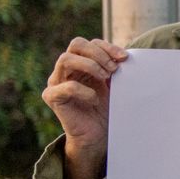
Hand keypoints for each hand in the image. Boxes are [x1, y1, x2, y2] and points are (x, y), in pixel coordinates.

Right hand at [42, 37, 128, 178]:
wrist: (98, 135)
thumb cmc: (107, 109)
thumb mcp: (116, 85)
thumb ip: (117, 69)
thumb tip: (127, 56)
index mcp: (81, 63)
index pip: (90, 43)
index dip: (107, 47)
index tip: (125, 58)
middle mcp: (66, 69)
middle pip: (76, 44)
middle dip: (98, 53)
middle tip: (113, 69)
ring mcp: (57, 82)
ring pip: (66, 59)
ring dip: (89, 65)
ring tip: (104, 77)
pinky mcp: (52, 97)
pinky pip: (65, 87)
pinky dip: (83, 90)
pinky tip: (94, 99)